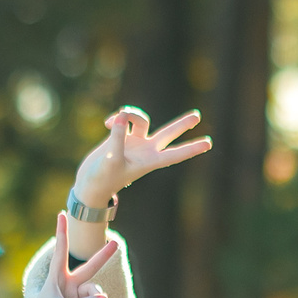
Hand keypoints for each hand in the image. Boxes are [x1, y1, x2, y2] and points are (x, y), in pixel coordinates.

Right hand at [73, 107, 209, 207]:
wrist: (89, 184)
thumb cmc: (102, 178)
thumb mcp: (111, 159)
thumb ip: (118, 136)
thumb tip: (123, 115)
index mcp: (149, 161)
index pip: (175, 154)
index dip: (191, 149)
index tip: (208, 144)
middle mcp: (145, 150)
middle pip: (168, 134)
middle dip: (182, 125)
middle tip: (198, 116)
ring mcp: (135, 143)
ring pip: (142, 120)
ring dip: (132, 113)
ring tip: (116, 118)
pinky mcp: (121, 137)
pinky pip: (124, 119)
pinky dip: (117, 118)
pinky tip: (107, 123)